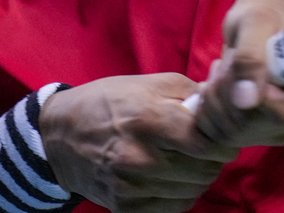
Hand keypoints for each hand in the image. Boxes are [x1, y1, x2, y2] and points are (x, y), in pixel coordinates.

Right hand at [41, 73, 238, 211]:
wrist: (60, 136)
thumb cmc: (108, 102)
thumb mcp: (147, 83)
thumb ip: (189, 92)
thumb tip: (222, 103)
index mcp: (147, 119)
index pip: (205, 143)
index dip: (222, 141)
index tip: (222, 136)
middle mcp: (139, 157)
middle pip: (203, 170)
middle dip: (214, 159)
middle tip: (207, 148)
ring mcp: (130, 187)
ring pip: (192, 191)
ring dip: (200, 178)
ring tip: (191, 161)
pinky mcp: (124, 207)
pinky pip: (173, 208)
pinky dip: (181, 195)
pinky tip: (174, 179)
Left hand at [190, 0, 283, 147]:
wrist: (264, 21)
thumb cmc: (265, 13)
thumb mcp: (255, 23)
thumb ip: (251, 58)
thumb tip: (246, 102)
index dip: (251, 98)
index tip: (234, 67)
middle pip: (262, 127)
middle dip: (228, 97)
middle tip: (221, 65)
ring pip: (242, 135)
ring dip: (218, 102)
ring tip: (222, 71)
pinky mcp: (273, 133)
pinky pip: (232, 138)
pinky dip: (215, 113)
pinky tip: (220, 88)